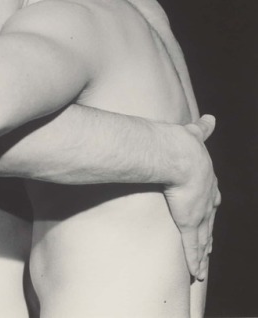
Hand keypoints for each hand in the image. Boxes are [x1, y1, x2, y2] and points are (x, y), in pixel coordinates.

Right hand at [163, 115, 220, 280]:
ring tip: (203, 263)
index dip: (210, 203)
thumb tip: (211, 117)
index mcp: (206, 178)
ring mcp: (200, 213)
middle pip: (211, 220)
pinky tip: (196, 273)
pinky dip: (195, 260)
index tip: (211, 207)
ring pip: (204, 238)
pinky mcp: (190, 223)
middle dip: (210, 231)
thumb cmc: (184, 144)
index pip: (211, 195)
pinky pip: (192, 247)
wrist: (180, 155)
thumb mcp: (196, 135)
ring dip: (204, 252)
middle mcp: (207, 198)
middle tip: (211, 242)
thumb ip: (203, 128)